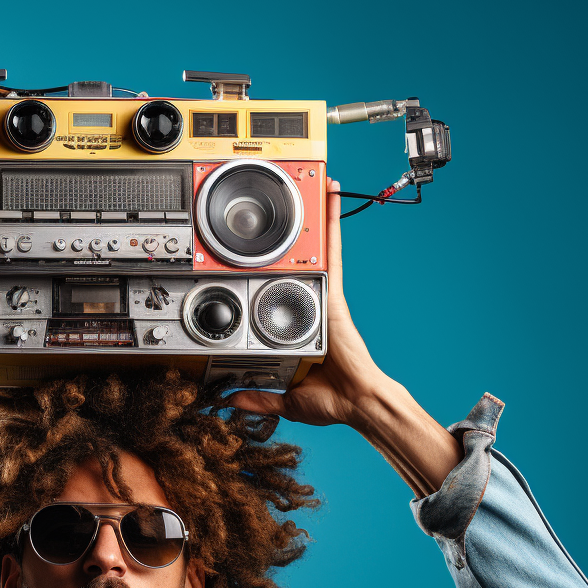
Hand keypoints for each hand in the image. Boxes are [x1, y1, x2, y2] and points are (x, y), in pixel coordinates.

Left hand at [229, 178, 384, 427]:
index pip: (289, 289)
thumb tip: (230, 401)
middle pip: (308, 260)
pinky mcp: (335, 297)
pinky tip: (330, 204)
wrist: (357, 403)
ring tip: (316, 184)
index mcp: (303, 327)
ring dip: (320, 218)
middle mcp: (314, 307)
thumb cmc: (333, 399)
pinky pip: (332, 257)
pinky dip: (332, 229)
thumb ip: (257, 398)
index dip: (284, 266)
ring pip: (320, 251)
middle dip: (306, 229)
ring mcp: (326, 299)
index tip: (277, 249)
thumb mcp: (283, 397)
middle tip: (300, 196)